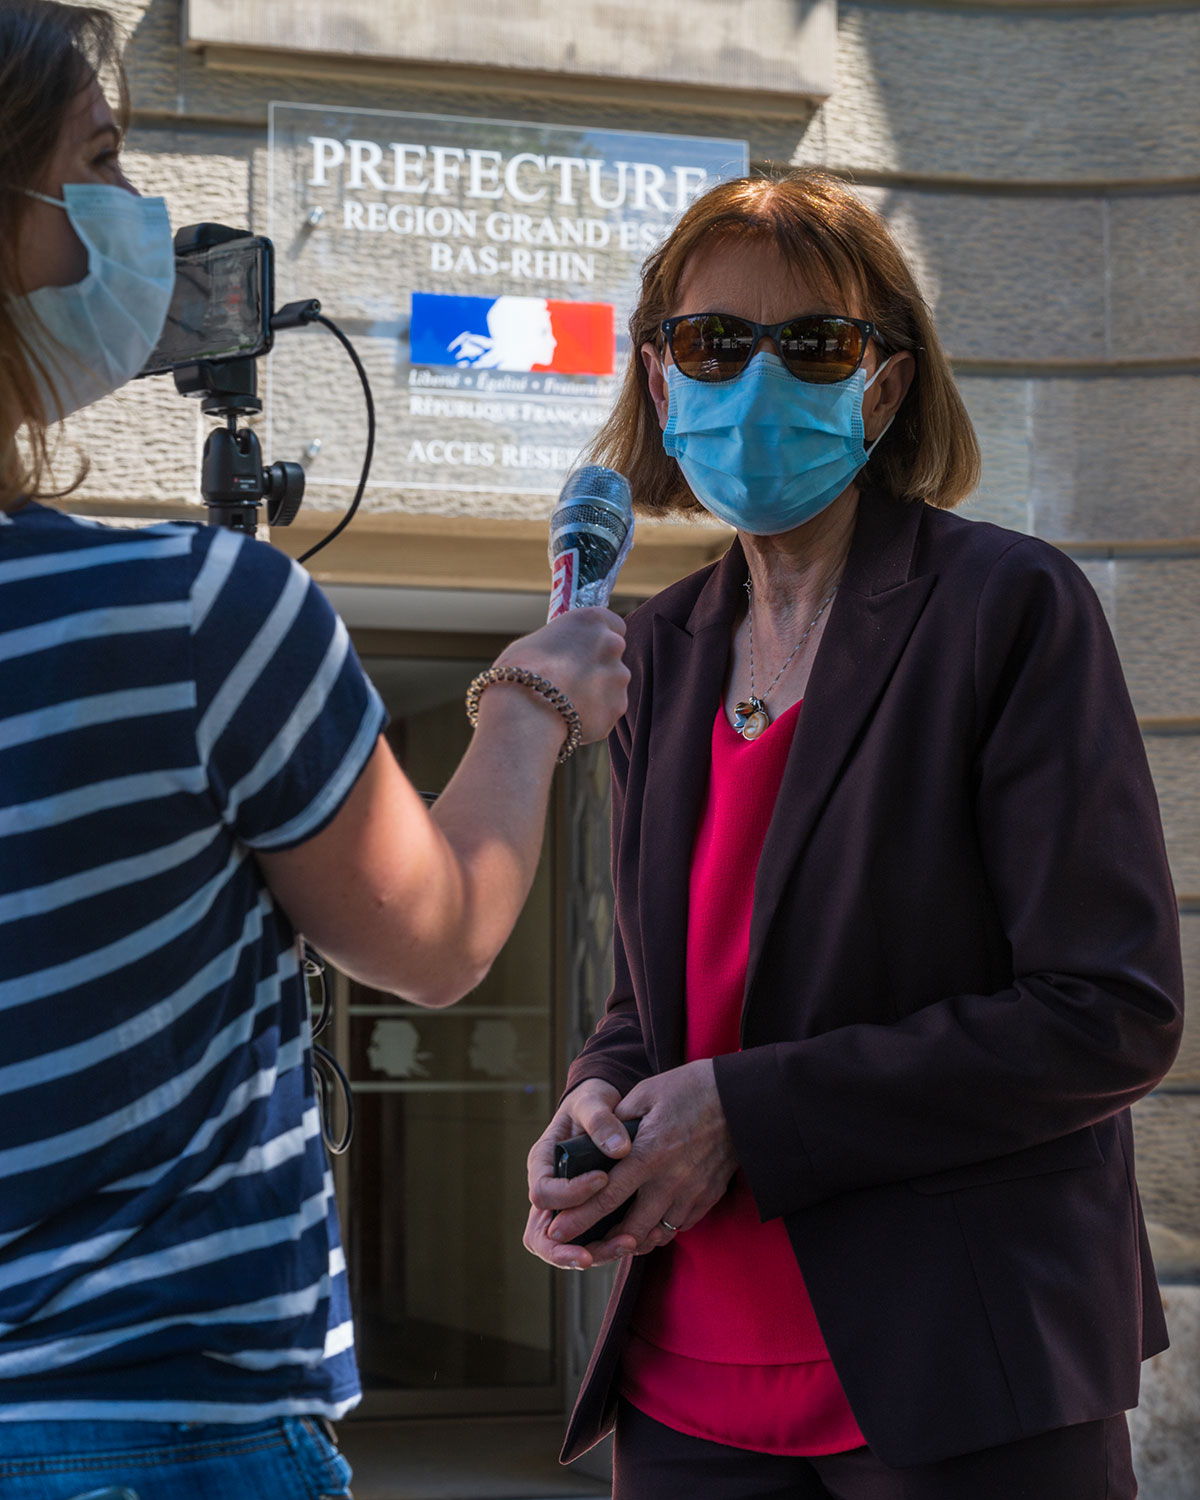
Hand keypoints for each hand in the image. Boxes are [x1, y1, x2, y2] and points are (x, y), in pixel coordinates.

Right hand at [491, 607, 628, 746]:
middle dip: (597, 667)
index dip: (598, 639)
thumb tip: (558, 654)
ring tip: (565, 704)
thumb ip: (559, 644)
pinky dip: (594, 716)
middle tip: (571, 681)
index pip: (614, 624)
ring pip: (612, 685)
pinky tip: (570, 718)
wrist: (525, 712)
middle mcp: (612, 643)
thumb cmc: (520, 673)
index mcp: (592, 620)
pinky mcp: (618, 707)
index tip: (586, 650)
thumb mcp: (534, 643)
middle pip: (613, 656)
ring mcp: (619, 676)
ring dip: (596, 693)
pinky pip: (608, 711)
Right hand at [523, 1078, 634, 1270]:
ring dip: (596, 1252)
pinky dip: (613, 1246)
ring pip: (569, 1246)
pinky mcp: (590, 1214)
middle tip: (591, 1257)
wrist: (604, 1109)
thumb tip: (620, 1149)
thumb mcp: (593, 1102)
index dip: (570, 1194)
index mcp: (542, 1163)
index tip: (604, 1179)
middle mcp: (550, 1190)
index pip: (542, 1193)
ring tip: (629, 1245)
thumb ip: (602, 1120)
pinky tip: (640, 1240)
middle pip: (544, 1236)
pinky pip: (594, 1241)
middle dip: (565, 1250)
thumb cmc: (592, 1103)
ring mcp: (568, 1207)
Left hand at [538, 1060, 738, 1263]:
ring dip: (635, 1238)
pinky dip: (662, 1227)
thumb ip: (618, 1120)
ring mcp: (692, 1193)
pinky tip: (651, 1219)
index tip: (556, 1231)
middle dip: (605, 1242)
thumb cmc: (691, 1089)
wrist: (742, 1097)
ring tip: (617, 1235)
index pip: (605, 1197)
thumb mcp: (646, 1093)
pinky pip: (680, 1225)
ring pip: (657, 1234)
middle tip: (586, 1243)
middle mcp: (669, 1182)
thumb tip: (598, 1140)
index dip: (578, 1218)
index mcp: (647, 1155)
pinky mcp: (708, 1197)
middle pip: (630, 1230)